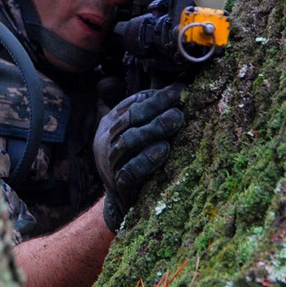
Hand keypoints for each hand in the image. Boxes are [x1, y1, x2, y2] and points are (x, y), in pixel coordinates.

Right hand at [93, 83, 184, 231]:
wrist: (122, 201)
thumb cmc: (134, 160)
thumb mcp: (135, 133)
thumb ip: (148, 111)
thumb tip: (172, 84)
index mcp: (109, 124)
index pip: (131, 104)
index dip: (154, 95)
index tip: (179, 90)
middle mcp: (106, 141)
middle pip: (130, 119)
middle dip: (156, 107)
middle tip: (179, 102)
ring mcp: (110, 163)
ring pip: (129, 141)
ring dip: (154, 128)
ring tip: (176, 119)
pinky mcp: (119, 185)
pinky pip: (130, 170)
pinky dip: (147, 159)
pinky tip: (164, 149)